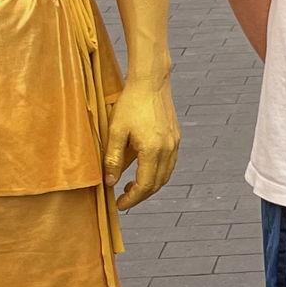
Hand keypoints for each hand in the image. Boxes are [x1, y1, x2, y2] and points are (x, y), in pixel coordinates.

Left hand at [104, 78, 179, 209]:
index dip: (132, 198)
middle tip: (124, 200)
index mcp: (153, 150)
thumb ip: (112, 159)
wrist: (151, 81)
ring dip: (151, 186)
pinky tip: (145, 170)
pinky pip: (170, 163)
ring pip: (166, 175)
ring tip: (133, 187)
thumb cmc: (131, 104)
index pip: (145, 185)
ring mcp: (175, 143)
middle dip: (141, 196)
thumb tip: (110, 182)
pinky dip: (158, 173)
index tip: (120, 205)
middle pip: (157, 184)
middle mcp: (168, 149)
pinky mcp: (176, 137)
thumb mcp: (116, 131)